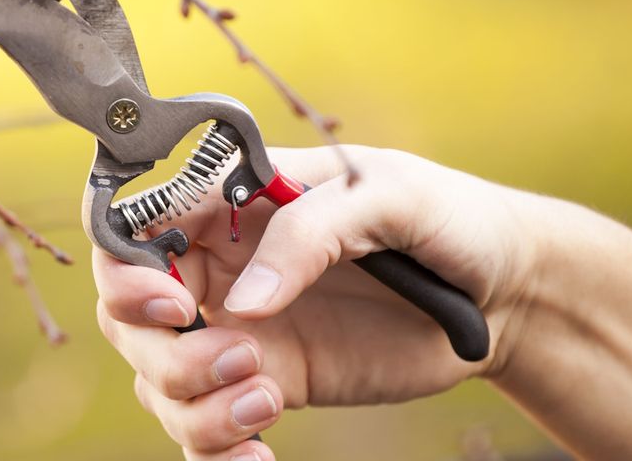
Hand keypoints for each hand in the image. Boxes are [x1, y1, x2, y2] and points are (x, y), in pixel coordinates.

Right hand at [93, 145, 542, 459]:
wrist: (503, 295)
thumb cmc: (448, 218)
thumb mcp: (389, 197)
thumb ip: (311, 233)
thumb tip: (243, 301)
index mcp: (236, 201)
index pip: (137, 222)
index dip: (127, 266)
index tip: (171, 303)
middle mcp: (225, 265)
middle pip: (129, 312)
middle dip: (160, 349)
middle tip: (239, 358)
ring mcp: (241, 329)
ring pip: (159, 379)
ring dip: (194, 406)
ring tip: (267, 401)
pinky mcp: (267, 383)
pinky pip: (206, 427)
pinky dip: (215, 453)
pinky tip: (260, 458)